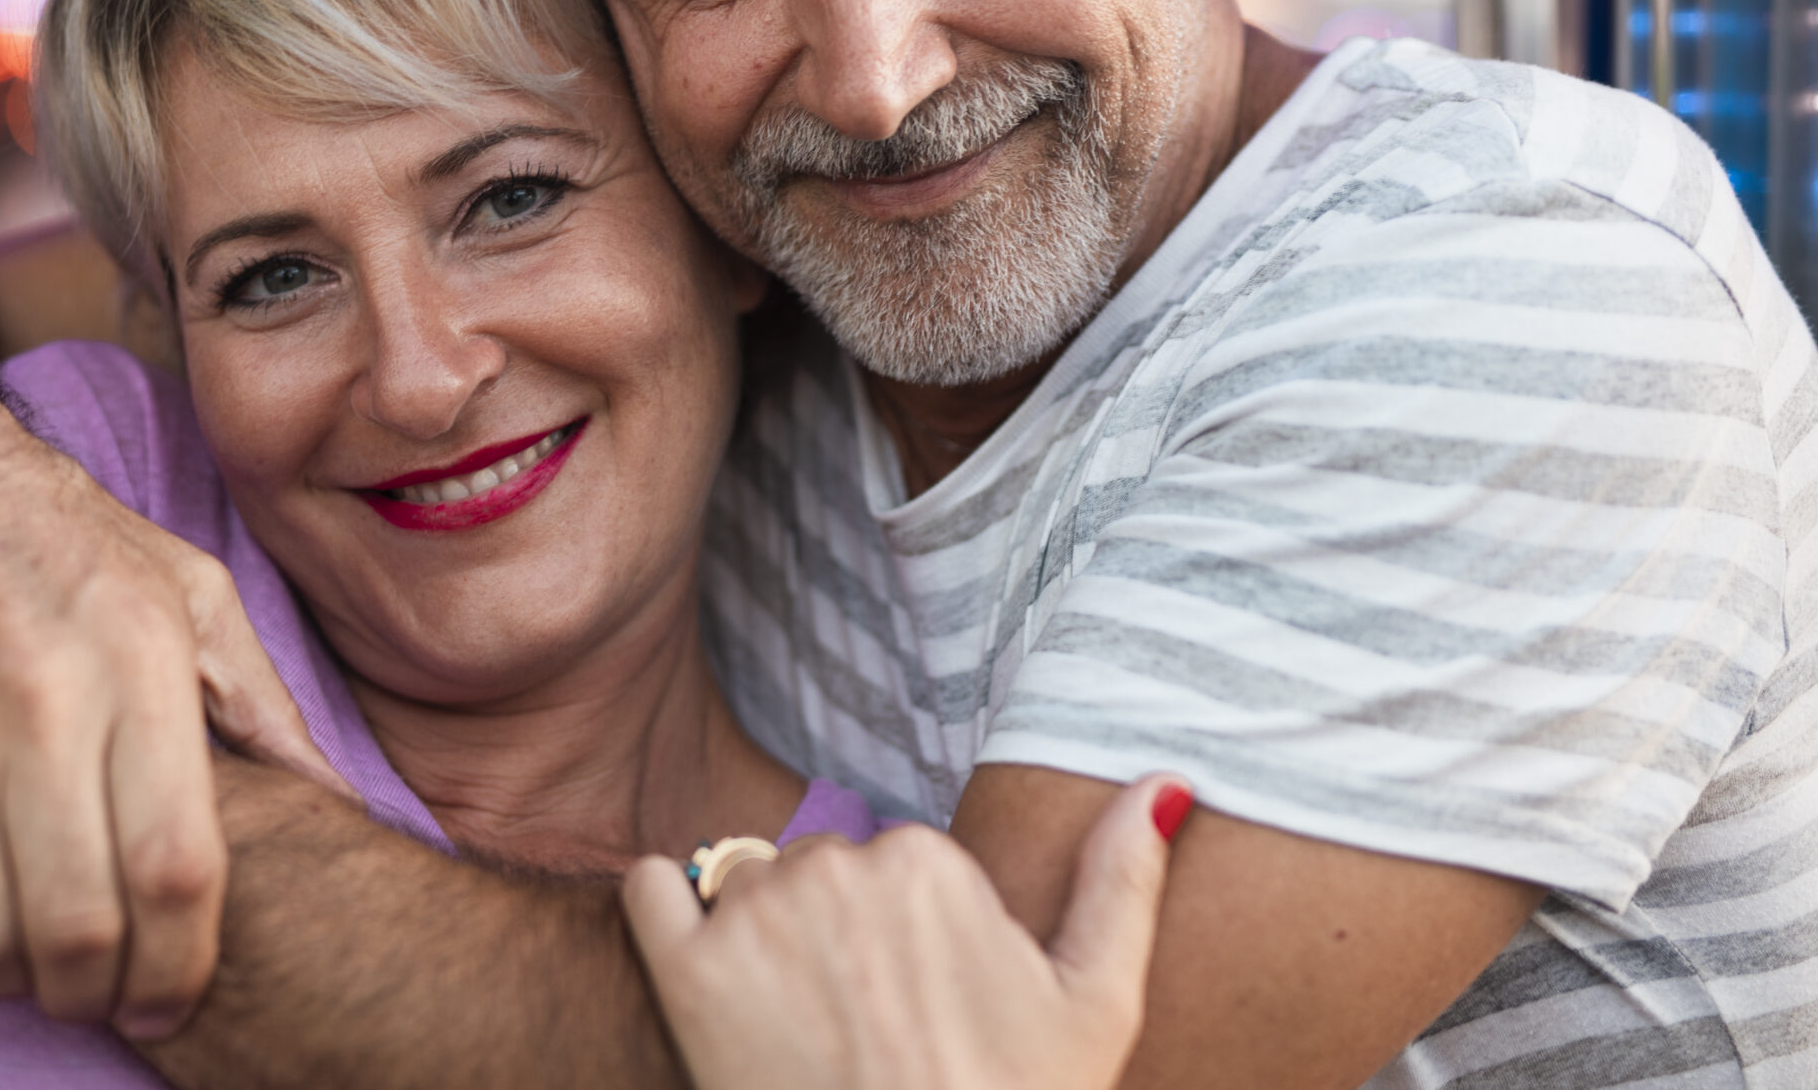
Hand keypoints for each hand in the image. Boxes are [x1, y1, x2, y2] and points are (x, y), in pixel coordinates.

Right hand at [0, 370, 354, 1037]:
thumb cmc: (65, 538)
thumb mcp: (191, 589)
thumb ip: (265, 706)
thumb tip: (343, 802)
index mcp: (135, 657)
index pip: (173, 864)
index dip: (184, 961)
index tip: (179, 992)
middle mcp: (35, 699)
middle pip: (78, 920)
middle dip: (105, 994)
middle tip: (115, 997)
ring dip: (23, 981)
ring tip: (49, 971)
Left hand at [623, 776, 1185, 1089]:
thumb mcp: (1095, 1005)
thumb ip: (1123, 879)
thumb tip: (1164, 783)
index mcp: (929, 858)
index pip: (898, 865)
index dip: (912, 940)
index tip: (930, 1006)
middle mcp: (836, 864)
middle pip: (819, 871)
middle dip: (836, 936)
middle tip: (867, 1033)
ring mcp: (753, 914)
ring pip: (745, 883)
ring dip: (762, 937)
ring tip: (801, 1031)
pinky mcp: (681, 968)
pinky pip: (653, 891)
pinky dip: (669, 916)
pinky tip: (708, 977)